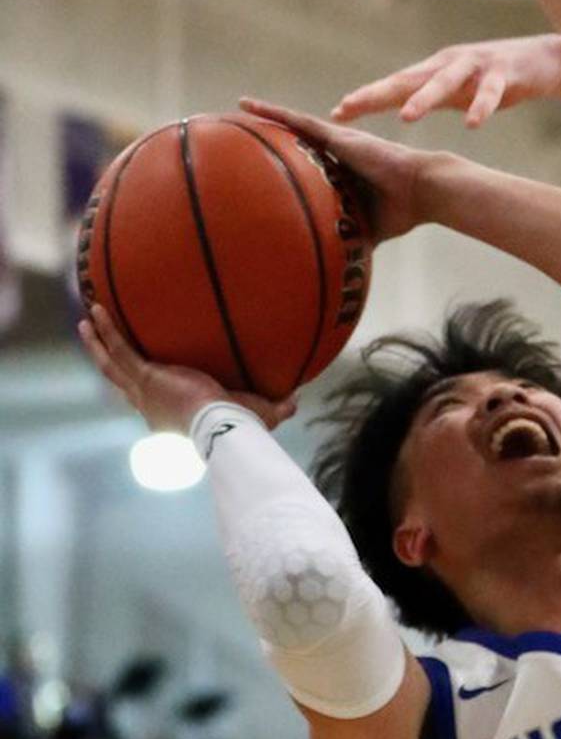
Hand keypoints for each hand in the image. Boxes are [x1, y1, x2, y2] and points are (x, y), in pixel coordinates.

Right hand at [79, 307, 295, 436]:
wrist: (220, 427)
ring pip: (111, 366)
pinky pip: (120, 349)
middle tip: (98, 346)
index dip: (144, 393)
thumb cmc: (237, 428)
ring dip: (97, 345)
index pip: (151, 404)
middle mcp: (151, 407)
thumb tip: (296, 399)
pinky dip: (107, 331)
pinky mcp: (145, 378)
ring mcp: (144, 393)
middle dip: (108, 364)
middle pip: (121, 383)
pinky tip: (97, 310)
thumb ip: (276, 406)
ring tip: (86, 324)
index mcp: (170, 418)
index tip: (143, 379)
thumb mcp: (258, 414)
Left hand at [237, 101, 433, 241]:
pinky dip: (273, 113)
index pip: (309, 165)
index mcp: (343, 172)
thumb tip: (337, 267)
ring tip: (240, 107)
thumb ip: (349, 238)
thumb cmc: (402, 210)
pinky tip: (250, 106)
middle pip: (298, 141)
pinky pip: (297, 121)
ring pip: (294, 126)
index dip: (289, 162)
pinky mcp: (337, 136)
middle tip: (244, 132)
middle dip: (273, 135)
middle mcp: (337, 153)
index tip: (267, 163)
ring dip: (267, 117)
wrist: (423, 190)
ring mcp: (337, 141)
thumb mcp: (365, 228)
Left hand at [333, 34, 560, 130]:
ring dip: (424, 98)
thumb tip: (395, 110)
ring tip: (406, 118)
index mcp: (434, 70)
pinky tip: (473, 124)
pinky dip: (481, 107)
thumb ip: (429, 97)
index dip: (366, 98)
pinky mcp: (504, 73)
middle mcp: (449, 64)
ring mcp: (475, 66)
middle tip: (351, 107)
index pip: (393, 86)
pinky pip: (490, 92)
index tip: (338, 113)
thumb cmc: (493, 79)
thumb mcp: (457, 92)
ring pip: (444, 82)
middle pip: (407, 80)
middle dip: (377, 94)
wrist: (544, 60)